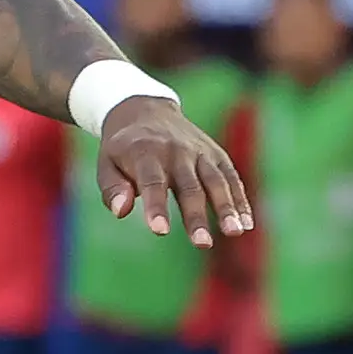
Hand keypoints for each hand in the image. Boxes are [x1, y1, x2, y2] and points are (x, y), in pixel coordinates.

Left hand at [97, 94, 253, 245]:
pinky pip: (231, 178)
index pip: (152, 183)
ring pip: (216, 181)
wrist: (146, 109)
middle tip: (202, 244)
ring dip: (226, 207)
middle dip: (196, 215)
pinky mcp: (216, 154)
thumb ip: (112, 189)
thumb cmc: (123, 149)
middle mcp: (177, 151)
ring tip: (234, 233)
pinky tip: (246, 224)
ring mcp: (200, 152)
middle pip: (189, 187)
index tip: (159, 230)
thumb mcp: (106, 163)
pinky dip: (240, 199)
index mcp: (145, 152)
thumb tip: (121, 212)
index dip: (156, 206)